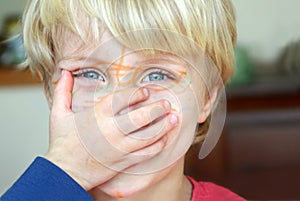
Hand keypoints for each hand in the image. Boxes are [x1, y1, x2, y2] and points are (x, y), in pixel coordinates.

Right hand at [44, 70, 177, 189]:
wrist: (64, 172)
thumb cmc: (62, 143)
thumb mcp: (58, 113)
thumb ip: (63, 91)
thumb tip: (66, 72)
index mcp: (98, 114)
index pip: (124, 98)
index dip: (139, 93)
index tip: (146, 92)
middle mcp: (112, 129)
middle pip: (142, 116)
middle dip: (158, 109)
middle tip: (166, 104)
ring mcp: (120, 147)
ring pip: (149, 135)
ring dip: (164, 126)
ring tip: (174, 119)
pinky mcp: (124, 161)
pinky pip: (146, 153)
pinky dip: (158, 145)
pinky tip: (164, 139)